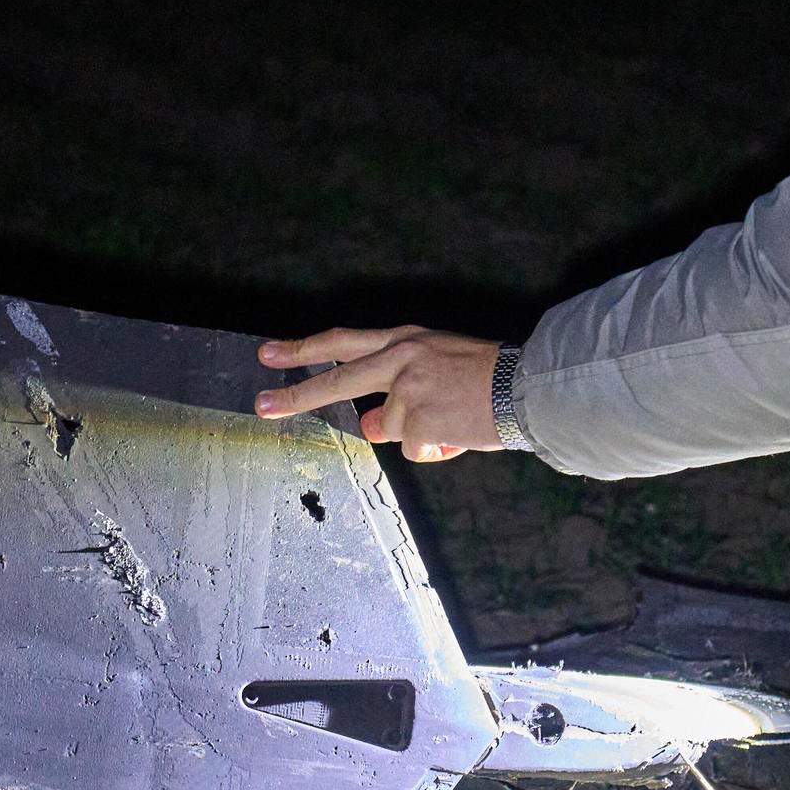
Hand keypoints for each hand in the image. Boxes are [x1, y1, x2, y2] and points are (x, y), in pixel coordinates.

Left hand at [255, 326, 500, 462]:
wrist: (528, 387)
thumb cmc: (491, 376)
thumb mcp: (440, 362)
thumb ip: (399, 385)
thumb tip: (372, 423)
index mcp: (406, 340)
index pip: (343, 342)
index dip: (304, 348)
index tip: (270, 353)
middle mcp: (401, 360)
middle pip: (336, 380)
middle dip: (294, 395)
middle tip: (261, 405)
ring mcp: (407, 392)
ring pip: (386, 428)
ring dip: (415, 434)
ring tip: (453, 420)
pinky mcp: (418, 422)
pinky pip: (413, 449)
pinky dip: (436, 449)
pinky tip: (460, 433)